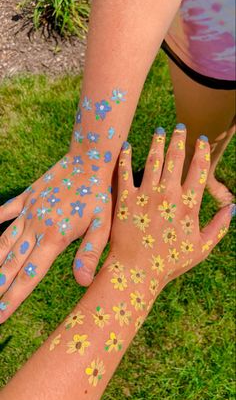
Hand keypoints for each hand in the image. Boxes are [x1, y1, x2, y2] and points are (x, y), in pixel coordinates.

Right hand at [0, 149, 111, 320]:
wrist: (89, 160)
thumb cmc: (99, 195)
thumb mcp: (103, 226)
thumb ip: (90, 254)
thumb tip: (83, 283)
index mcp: (54, 238)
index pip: (29, 275)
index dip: (13, 298)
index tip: (0, 316)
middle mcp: (35, 227)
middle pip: (10, 264)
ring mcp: (28, 211)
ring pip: (3, 242)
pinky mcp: (26, 197)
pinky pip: (5, 211)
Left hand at [106, 126, 232, 309]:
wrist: (136, 272)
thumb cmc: (169, 263)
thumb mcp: (201, 248)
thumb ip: (219, 227)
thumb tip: (233, 209)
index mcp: (188, 205)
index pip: (198, 170)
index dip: (201, 152)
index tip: (201, 141)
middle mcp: (167, 195)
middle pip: (176, 159)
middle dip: (179, 140)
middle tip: (179, 128)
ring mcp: (145, 196)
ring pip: (153, 160)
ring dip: (157, 142)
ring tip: (160, 130)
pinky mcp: (125, 200)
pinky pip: (125, 172)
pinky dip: (126, 157)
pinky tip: (128, 145)